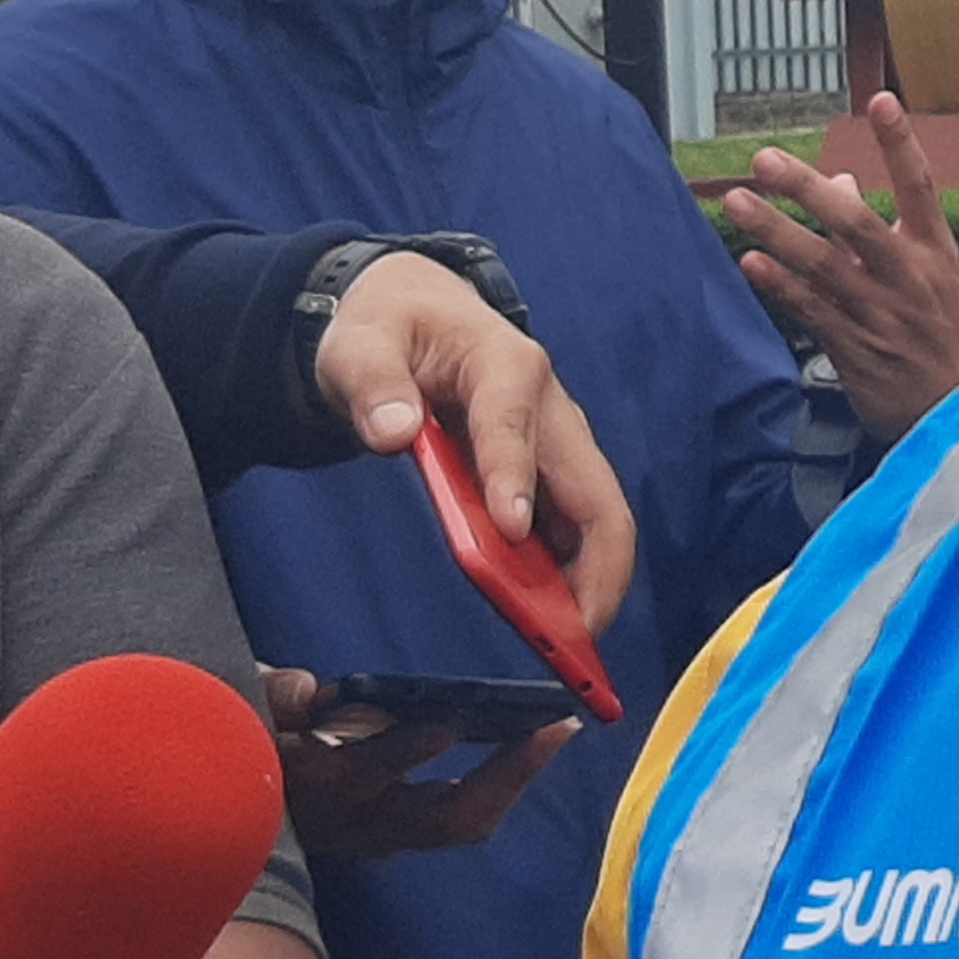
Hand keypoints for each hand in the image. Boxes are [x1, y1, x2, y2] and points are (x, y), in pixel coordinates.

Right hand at [261, 667, 577, 858]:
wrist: (234, 820)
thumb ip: (273, 699)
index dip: (405, 751)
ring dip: (513, 780)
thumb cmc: (249, 750)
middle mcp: (360, 821)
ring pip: (463, 822)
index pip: (367, 773)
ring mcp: (384, 835)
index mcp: (319, 785)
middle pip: (445, 815)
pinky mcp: (399, 835)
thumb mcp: (244, 716)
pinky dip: (499, 787)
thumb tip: (306, 687)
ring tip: (555, 733)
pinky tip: (530, 748)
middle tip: (553, 728)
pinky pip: (462, 819)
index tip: (445, 724)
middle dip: (504, 773)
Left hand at [310, 251, 636, 636]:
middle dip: (597, 567)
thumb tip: (394, 433)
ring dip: (590, 582)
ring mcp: (556, 443)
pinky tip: (547, 619)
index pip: (514, 423)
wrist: (416, 312)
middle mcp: (549, 407)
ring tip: (567, 646)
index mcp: (505, 365)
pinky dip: (568, 577)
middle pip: (596, 493)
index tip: (509, 530)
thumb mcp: (362, 343)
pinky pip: (572, 529)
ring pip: (595, 519)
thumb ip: (372, 383)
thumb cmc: (391, 328)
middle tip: (574, 635)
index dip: (514, 476)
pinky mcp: (548, 471)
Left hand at [724, 94, 958, 445]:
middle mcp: (908, 277)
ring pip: (823, 265)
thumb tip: (836, 182)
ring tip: (737, 202)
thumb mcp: (929, 274)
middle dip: (807, 190)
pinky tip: (750, 263)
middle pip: (856, 223)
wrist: (956, 411)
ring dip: (776, 231)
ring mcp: (880, 314)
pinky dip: (780, 285)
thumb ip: (881, 228)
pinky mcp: (855, 349)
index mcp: (935, 252)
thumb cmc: (939, 333)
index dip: (901, 143)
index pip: (921, 187)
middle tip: (766, 159)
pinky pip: (810, 310)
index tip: (882, 100)